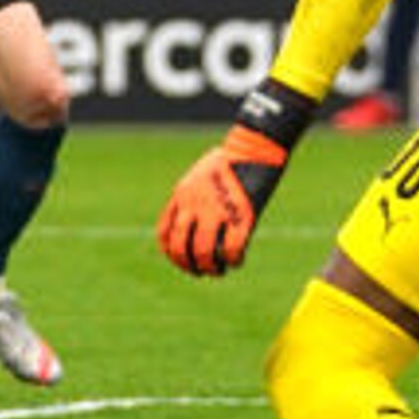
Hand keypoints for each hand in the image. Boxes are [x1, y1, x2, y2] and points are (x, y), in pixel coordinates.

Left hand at [155, 79, 321, 275]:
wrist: (253, 147)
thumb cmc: (230, 160)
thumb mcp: (199, 176)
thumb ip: (192, 198)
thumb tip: (193, 222)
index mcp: (182, 195)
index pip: (165, 233)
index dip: (171, 253)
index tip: (183, 261)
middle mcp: (194, 205)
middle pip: (181, 247)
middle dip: (188, 266)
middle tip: (200, 272)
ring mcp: (216, 211)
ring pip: (203, 252)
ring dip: (209, 268)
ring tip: (219, 271)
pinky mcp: (240, 216)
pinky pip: (231, 249)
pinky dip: (233, 261)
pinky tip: (237, 261)